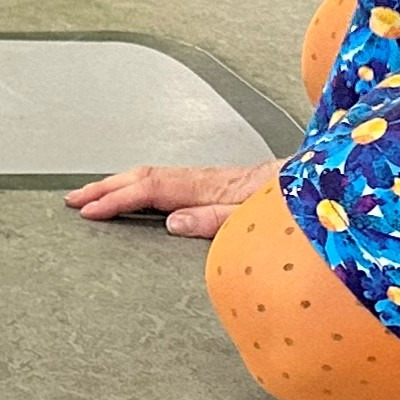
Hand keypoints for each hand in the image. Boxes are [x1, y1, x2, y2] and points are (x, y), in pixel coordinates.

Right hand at [62, 160, 283, 237]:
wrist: (327, 185)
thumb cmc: (297, 206)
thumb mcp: (256, 218)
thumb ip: (215, 220)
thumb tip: (171, 222)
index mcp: (211, 187)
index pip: (151, 189)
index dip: (116, 199)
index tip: (87, 210)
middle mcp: (208, 179)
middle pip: (146, 177)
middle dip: (106, 187)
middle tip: (73, 200)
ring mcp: (214, 181)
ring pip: (156, 177)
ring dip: (122, 185)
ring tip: (95, 196)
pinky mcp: (223, 187)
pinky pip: (171, 183)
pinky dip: (144, 188)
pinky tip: (142, 198)